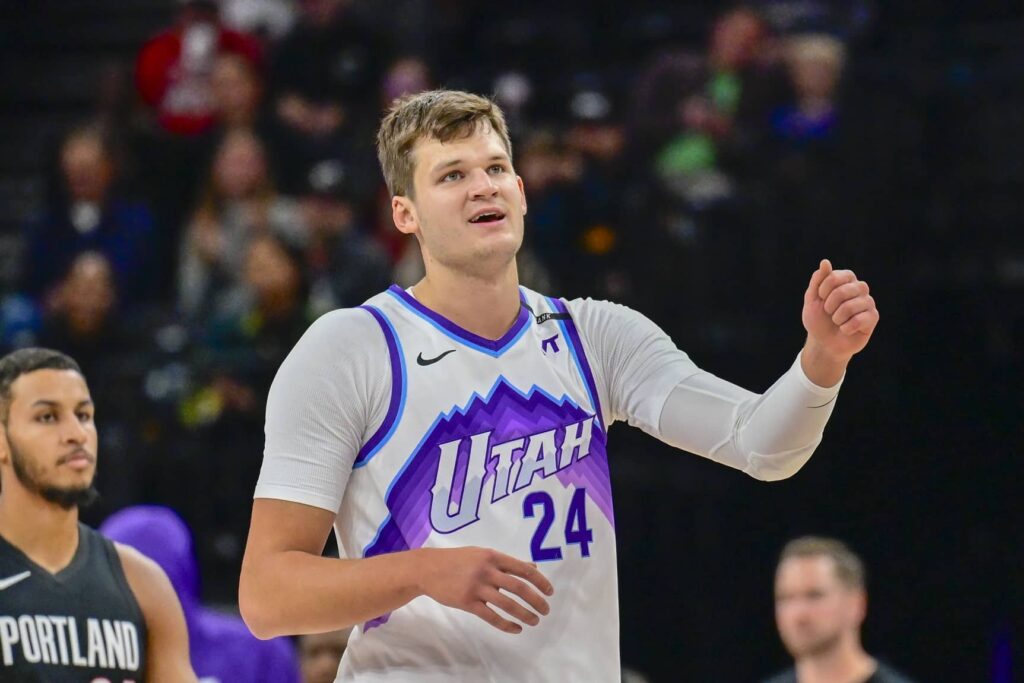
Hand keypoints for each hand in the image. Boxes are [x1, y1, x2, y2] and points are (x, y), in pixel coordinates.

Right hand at [417, 547, 552, 633]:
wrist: (427, 568)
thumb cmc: (457, 560)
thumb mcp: (482, 554)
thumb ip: (506, 562)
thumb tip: (532, 567)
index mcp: (492, 556)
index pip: (523, 569)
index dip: (539, 581)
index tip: (549, 592)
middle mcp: (487, 571)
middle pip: (519, 587)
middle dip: (536, 600)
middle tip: (546, 609)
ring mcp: (476, 587)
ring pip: (507, 604)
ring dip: (525, 614)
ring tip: (534, 621)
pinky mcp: (467, 602)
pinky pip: (491, 616)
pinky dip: (506, 624)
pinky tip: (516, 628)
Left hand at [802, 259, 878, 361]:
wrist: (824, 342)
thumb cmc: (818, 319)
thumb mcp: (812, 299)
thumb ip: (817, 280)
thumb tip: (825, 262)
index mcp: (845, 279)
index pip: (834, 276)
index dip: (823, 289)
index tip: (820, 298)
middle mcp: (859, 287)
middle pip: (843, 290)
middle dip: (829, 305)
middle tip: (828, 312)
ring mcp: (868, 302)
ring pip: (851, 306)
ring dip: (837, 318)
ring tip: (837, 322)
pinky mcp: (873, 317)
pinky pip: (859, 320)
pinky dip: (846, 328)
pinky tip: (845, 330)